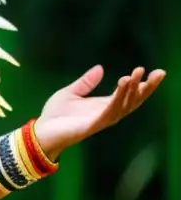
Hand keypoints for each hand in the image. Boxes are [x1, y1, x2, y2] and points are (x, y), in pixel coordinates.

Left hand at [33, 65, 164, 158]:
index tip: (153, 71)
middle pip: (133, 101)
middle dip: (147, 87)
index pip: (129, 94)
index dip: (142, 84)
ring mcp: (100, 120)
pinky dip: (117, 99)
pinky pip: (109, 111)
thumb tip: (100, 68)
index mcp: (104, 106)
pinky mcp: (91, 125)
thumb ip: (86, 82)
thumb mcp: (71, 93)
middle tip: (159, 73)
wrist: (41, 131)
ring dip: (132, 89)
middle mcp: (107, 113)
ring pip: (124, 105)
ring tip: (136, 74)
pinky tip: (123, 85)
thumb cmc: (55, 115)